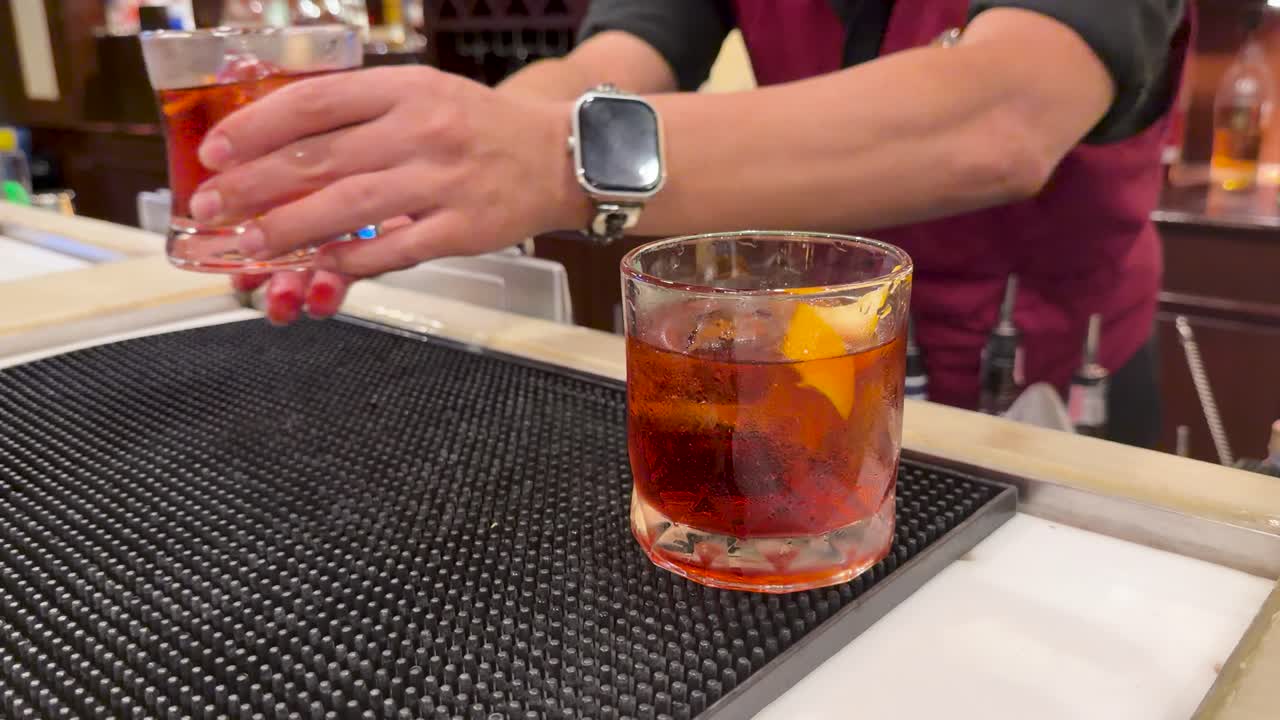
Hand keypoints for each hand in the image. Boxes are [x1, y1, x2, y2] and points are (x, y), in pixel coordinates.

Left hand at [189, 66, 587, 319]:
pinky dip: (351, 259)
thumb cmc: (481, 128)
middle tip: (210, 207)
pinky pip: (395, 248)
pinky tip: (316, 265)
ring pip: (349, 206)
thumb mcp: (424, 94)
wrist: (561, 157)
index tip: (216, 150)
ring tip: (247, 242)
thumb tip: (280, 143)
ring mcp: (444, 181)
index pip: (315, 102)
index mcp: (406, 89)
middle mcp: (423, 130)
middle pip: (320, 158)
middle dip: (253, 185)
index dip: (256, 127)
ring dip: (288, 228)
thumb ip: (361, 112)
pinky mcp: (464, 228)